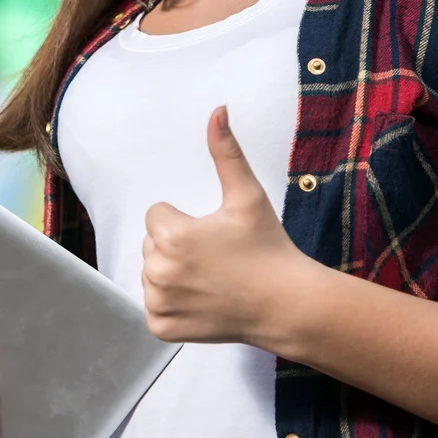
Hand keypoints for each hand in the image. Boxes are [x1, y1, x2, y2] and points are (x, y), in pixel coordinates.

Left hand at [142, 105, 319, 348]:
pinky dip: (172, 305)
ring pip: (151, 274)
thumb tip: (218, 110)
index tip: (213, 234)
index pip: (157, 215)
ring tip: (210, 278)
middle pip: (152, 245)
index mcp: (172, 237)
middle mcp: (159, 272)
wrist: (286, 304)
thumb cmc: (267, 247)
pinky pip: (153, 306)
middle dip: (177, 246)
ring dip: (173, 274)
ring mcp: (159, 303)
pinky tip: (202, 300)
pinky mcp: (162, 327)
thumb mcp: (247, 195)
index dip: (185, 221)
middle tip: (215, 257)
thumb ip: (225, 151)